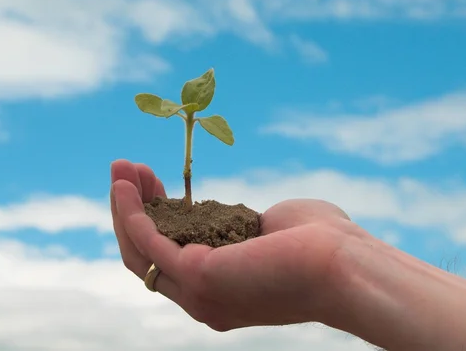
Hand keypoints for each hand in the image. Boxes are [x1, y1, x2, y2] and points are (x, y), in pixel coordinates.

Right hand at [110, 159, 365, 331]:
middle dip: (132, 207)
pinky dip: (131, 213)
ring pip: (139, 250)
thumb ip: (247, 226)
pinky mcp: (197, 277)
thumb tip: (248, 220)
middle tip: (124, 169)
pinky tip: (125, 185)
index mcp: (221, 287)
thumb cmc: (321, 241)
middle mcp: (203, 298)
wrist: (346, 263)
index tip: (153, 180)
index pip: (171, 254)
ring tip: (119, 168)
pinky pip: (148, 243)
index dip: (156, 215)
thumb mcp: (270, 229)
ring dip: (124, 207)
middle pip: (147, 252)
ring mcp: (198, 293)